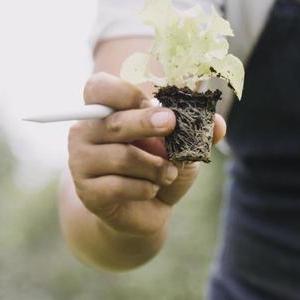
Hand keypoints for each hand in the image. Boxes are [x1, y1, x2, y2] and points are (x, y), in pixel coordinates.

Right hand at [68, 72, 226, 238]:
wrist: (145, 211)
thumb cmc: (158, 168)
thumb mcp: (181, 146)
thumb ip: (197, 131)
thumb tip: (219, 123)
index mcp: (103, 111)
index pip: (99, 88)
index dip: (125, 93)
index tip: (153, 102)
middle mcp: (84, 133)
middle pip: (114, 122)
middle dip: (147, 122)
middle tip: (171, 124)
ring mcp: (80, 163)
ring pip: (122, 157)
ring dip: (154, 167)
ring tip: (168, 174)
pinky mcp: (87, 193)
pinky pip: (119, 186)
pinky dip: (144, 188)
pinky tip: (151, 190)